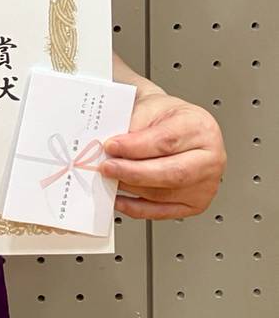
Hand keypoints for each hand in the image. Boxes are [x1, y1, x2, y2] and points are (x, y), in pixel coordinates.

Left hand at [100, 90, 225, 219]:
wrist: (176, 124)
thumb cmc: (166, 116)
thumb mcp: (150, 105)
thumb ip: (133, 125)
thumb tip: (111, 148)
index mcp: (200, 128)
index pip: (167, 141)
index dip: (136, 147)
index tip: (111, 146)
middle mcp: (210, 159)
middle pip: (171, 172)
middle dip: (134, 172)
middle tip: (108, 167)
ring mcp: (205, 185)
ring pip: (164, 194)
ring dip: (131, 188)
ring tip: (110, 178)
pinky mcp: (194, 204)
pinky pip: (162, 212)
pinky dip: (136, 208)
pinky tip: (120, 198)